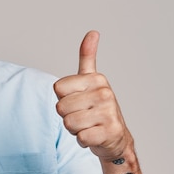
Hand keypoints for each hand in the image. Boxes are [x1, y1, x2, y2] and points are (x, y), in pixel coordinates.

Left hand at [53, 31, 132, 160]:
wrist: (116, 138)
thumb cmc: (97, 108)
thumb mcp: (91, 81)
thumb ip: (88, 57)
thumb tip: (93, 32)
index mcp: (97, 79)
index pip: (58, 89)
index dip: (63, 98)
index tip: (78, 101)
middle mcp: (105, 93)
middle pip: (61, 107)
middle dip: (68, 116)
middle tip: (83, 116)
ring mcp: (109, 113)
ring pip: (68, 123)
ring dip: (74, 129)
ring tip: (88, 125)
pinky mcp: (110, 132)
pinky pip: (80, 137)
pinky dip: (83, 140)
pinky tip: (94, 136)